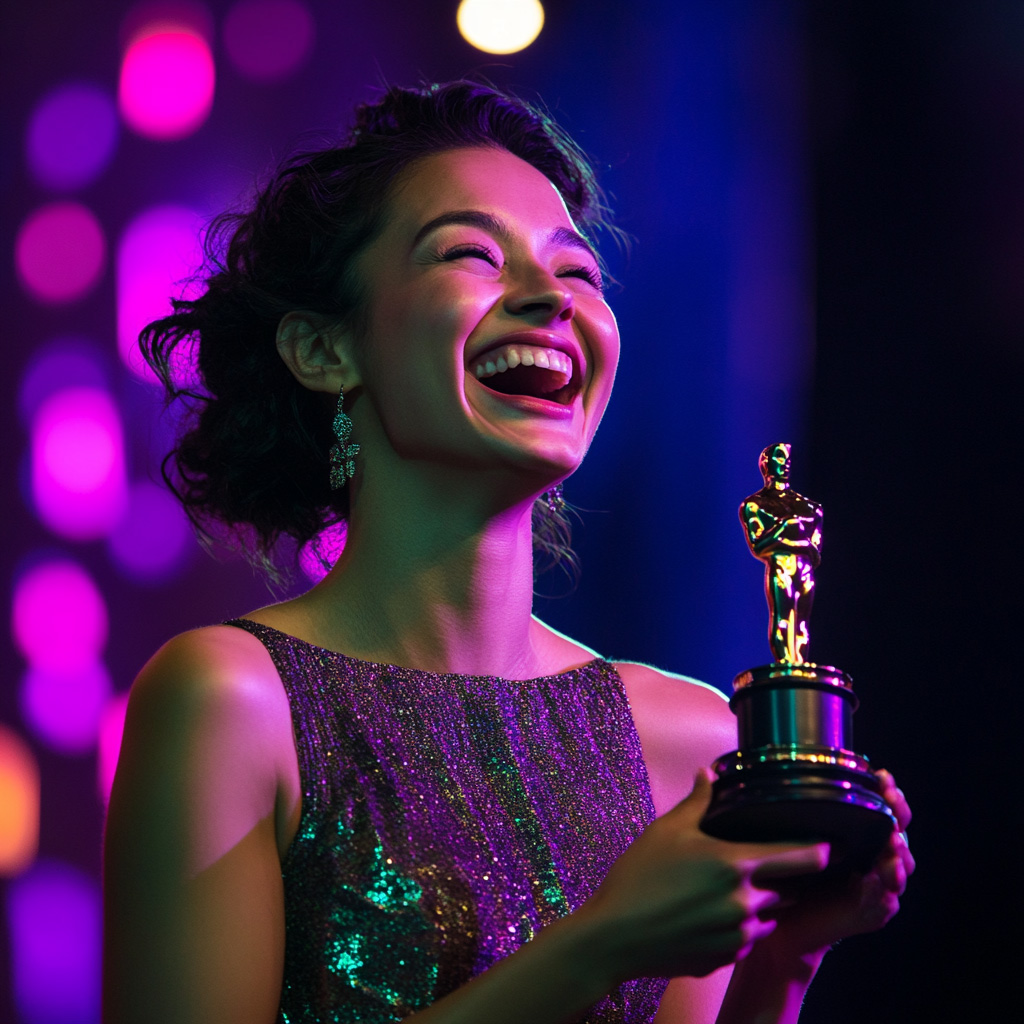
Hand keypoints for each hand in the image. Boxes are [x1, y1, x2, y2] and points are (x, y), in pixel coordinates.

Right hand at [576, 769, 829, 982]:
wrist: (614, 936)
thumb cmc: (638, 878)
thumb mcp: (666, 831)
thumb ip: (697, 802)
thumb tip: (709, 773)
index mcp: (735, 864)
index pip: (801, 857)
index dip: (820, 849)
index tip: (830, 844)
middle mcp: (745, 902)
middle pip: (787, 889)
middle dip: (779, 879)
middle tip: (756, 867)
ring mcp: (738, 935)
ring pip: (768, 916)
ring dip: (758, 904)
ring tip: (722, 892)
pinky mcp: (726, 960)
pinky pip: (747, 941)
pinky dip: (738, 928)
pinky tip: (707, 916)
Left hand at [755, 769, 914, 959]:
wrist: (779, 922)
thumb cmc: (785, 872)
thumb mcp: (787, 834)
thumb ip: (790, 809)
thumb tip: (769, 770)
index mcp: (857, 833)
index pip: (881, 807)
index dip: (887, 792)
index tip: (882, 776)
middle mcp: (872, 855)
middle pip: (899, 830)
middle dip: (899, 814)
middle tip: (892, 801)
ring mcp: (876, 884)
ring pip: (901, 864)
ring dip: (899, 851)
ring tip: (892, 840)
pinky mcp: (873, 911)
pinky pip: (887, 900)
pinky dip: (887, 888)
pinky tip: (884, 877)